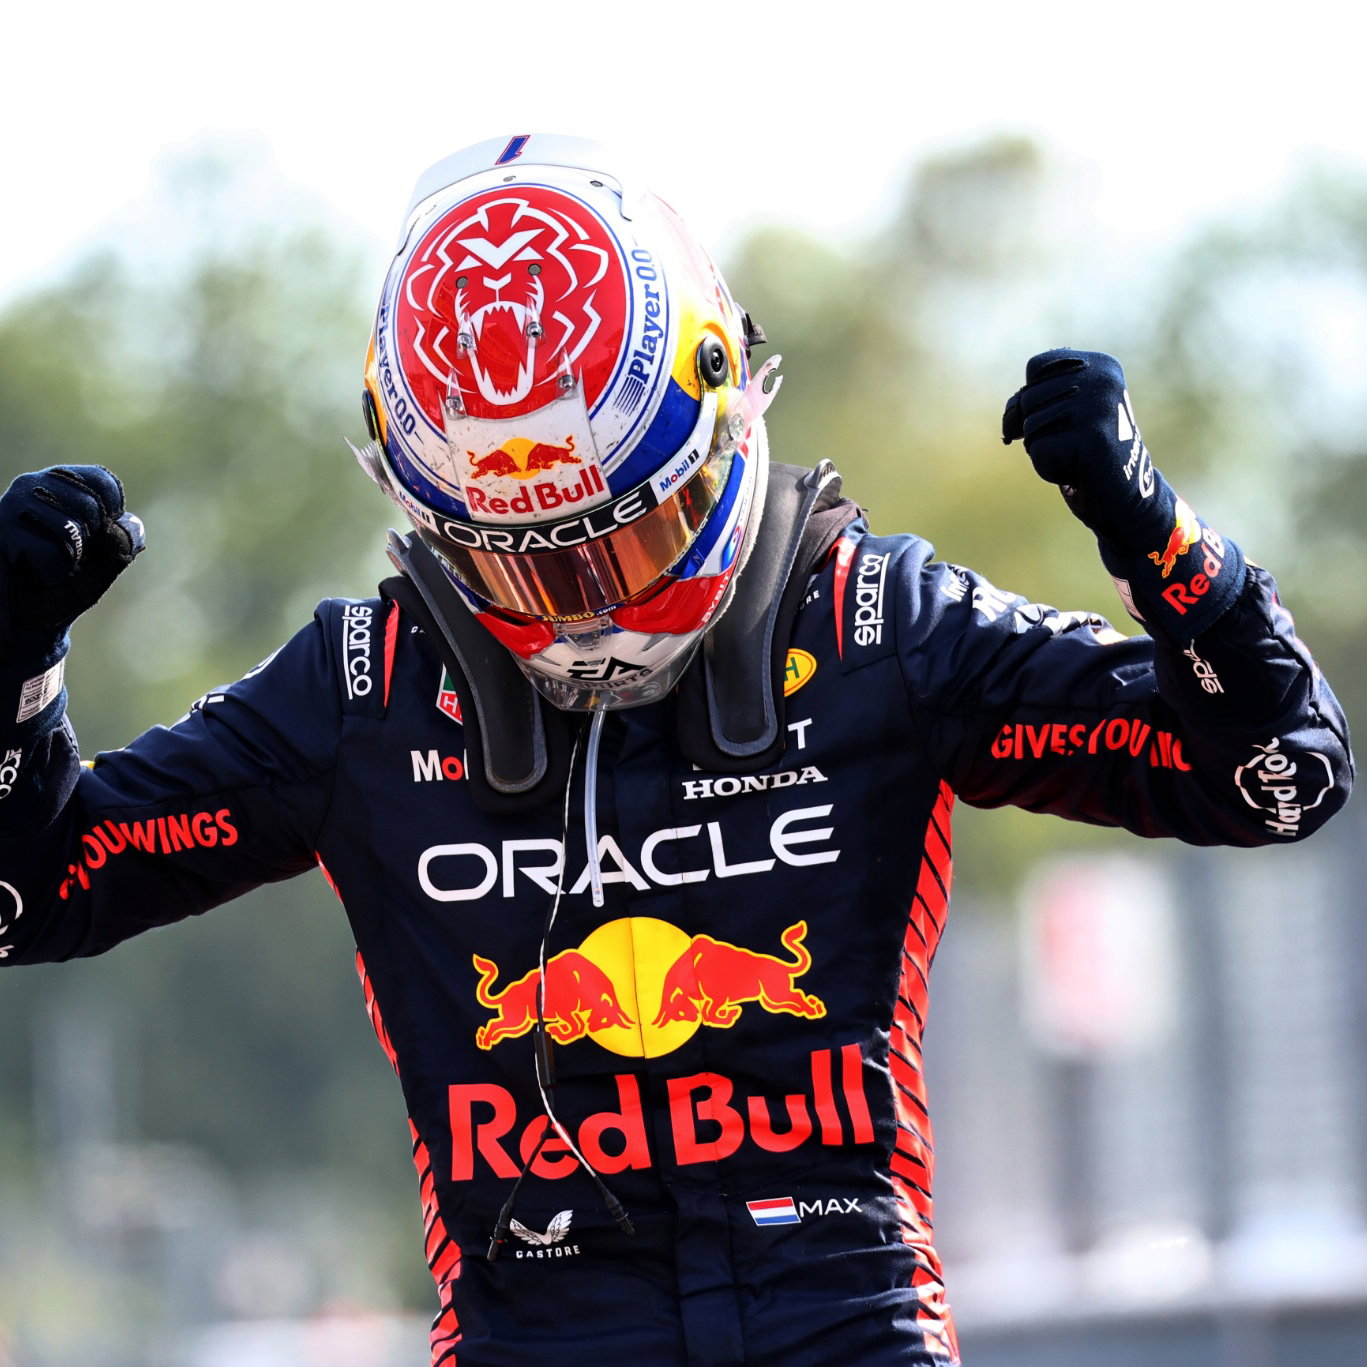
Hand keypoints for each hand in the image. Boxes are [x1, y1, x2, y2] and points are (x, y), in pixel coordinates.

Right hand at [0, 466, 144, 647]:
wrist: (28, 618)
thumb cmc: (66, 584)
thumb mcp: (105, 563)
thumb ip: (124, 542)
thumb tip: (131, 524)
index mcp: (62, 484)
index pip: (102, 480)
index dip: (112, 514)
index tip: (97, 536)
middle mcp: (34, 485)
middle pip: (91, 505)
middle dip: (90, 542)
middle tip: (66, 555)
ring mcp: (13, 506)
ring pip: (70, 528)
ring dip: (68, 559)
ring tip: (48, 563)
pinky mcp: (0, 531)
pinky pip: (48, 551)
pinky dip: (51, 572)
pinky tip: (34, 572)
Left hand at [1001, 349, 1160, 544]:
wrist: (1124, 497)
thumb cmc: (1085, 454)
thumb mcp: (1059, 416)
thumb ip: (1029, 403)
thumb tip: (1010, 423)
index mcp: (1100, 365)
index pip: (1036, 366)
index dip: (1033, 398)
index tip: (1060, 419)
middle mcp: (1103, 378)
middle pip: (1028, 397)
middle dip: (1039, 429)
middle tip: (1074, 443)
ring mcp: (1099, 406)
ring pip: (1030, 426)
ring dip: (1045, 452)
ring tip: (1078, 456)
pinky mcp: (1092, 437)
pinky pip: (1038, 451)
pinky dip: (1050, 470)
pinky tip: (1079, 471)